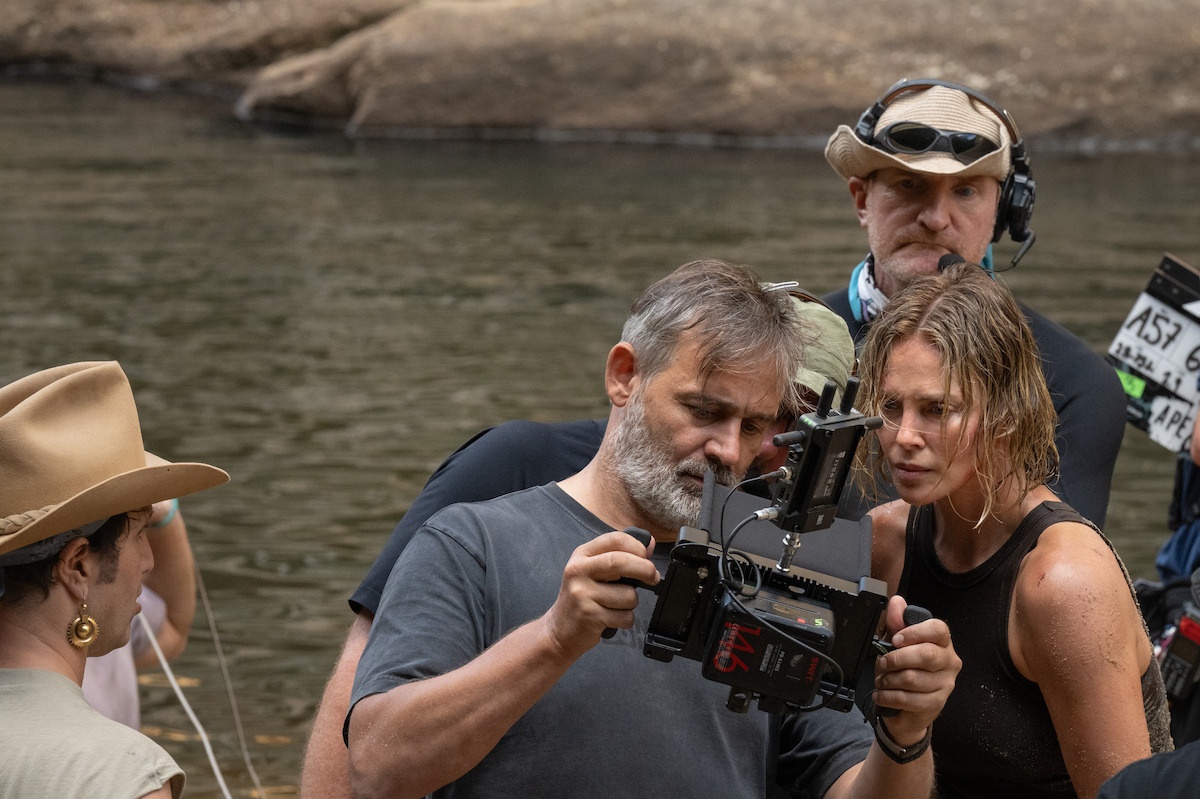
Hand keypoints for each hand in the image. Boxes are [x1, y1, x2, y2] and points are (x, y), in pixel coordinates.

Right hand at [542, 530, 659, 658]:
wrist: (558, 630)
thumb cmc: (581, 598)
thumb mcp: (595, 571)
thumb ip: (621, 556)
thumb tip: (650, 544)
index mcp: (582, 555)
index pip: (615, 539)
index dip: (637, 546)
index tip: (646, 557)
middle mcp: (579, 570)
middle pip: (620, 561)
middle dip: (645, 569)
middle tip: (653, 577)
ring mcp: (582, 593)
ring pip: (628, 594)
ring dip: (632, 603)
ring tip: (617, 605)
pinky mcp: (589, 615)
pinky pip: (624, 616)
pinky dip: (626, 620)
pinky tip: (612, 619)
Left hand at [872, 595, 959, 744]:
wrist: (908, 705)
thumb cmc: (904, 668)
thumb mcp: (897, 643)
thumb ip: (896, 623)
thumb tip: (897, 602)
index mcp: (942, 641)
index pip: (937, 629)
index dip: (914, 632)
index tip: (895, 640)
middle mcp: (949, 661)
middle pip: (925, 654)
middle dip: (896, 659)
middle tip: (882, 663)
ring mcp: (946, 684)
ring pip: (912, 679)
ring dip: (888, 680)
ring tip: (881, 680)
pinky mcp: (937, 703)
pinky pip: (908, 699)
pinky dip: (888, 696)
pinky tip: (881, 694)